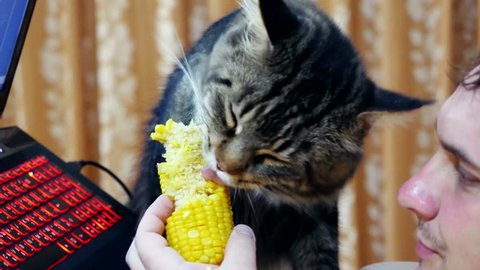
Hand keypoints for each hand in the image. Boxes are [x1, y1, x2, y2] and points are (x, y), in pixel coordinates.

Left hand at [125, 194, 256, 269]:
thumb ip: (241, 247)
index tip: (170, 200)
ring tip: (185, 237)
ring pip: (147, 264)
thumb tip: (242, 230)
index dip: (153, 212)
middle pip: (137, 250)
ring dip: (161, 246)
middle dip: (151, 227)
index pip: (143, 235)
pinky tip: (195, 261)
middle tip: (172, 215)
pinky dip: (171, 262)